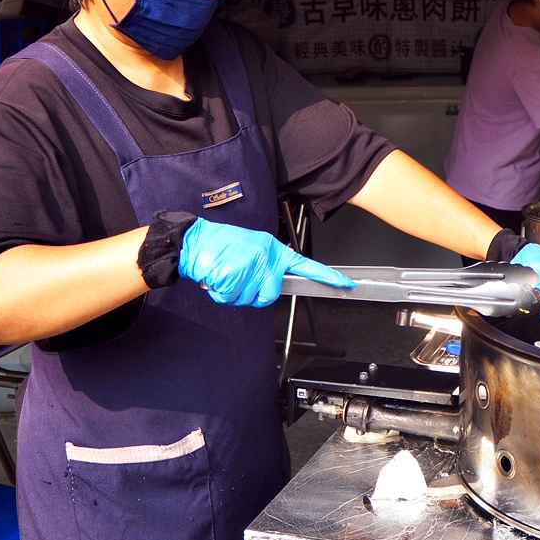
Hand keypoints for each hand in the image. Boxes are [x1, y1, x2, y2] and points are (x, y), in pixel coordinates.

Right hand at [179, 218, 353, 306]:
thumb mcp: (250, 249)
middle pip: (269, 295)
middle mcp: (266, 256)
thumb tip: (269, 284)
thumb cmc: (221, 247)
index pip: (305, 265)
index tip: (345, 284)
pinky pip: (229, 297)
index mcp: (273, 250)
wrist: (194, 240)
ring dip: (232, 294)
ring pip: (248, 299)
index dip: (326, 277)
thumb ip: (265, 266)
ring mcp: (251, 264)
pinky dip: (219, 293)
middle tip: (237, 281)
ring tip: (224, 275)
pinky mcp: (234, 272)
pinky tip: (216, 277)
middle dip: (251, 295)